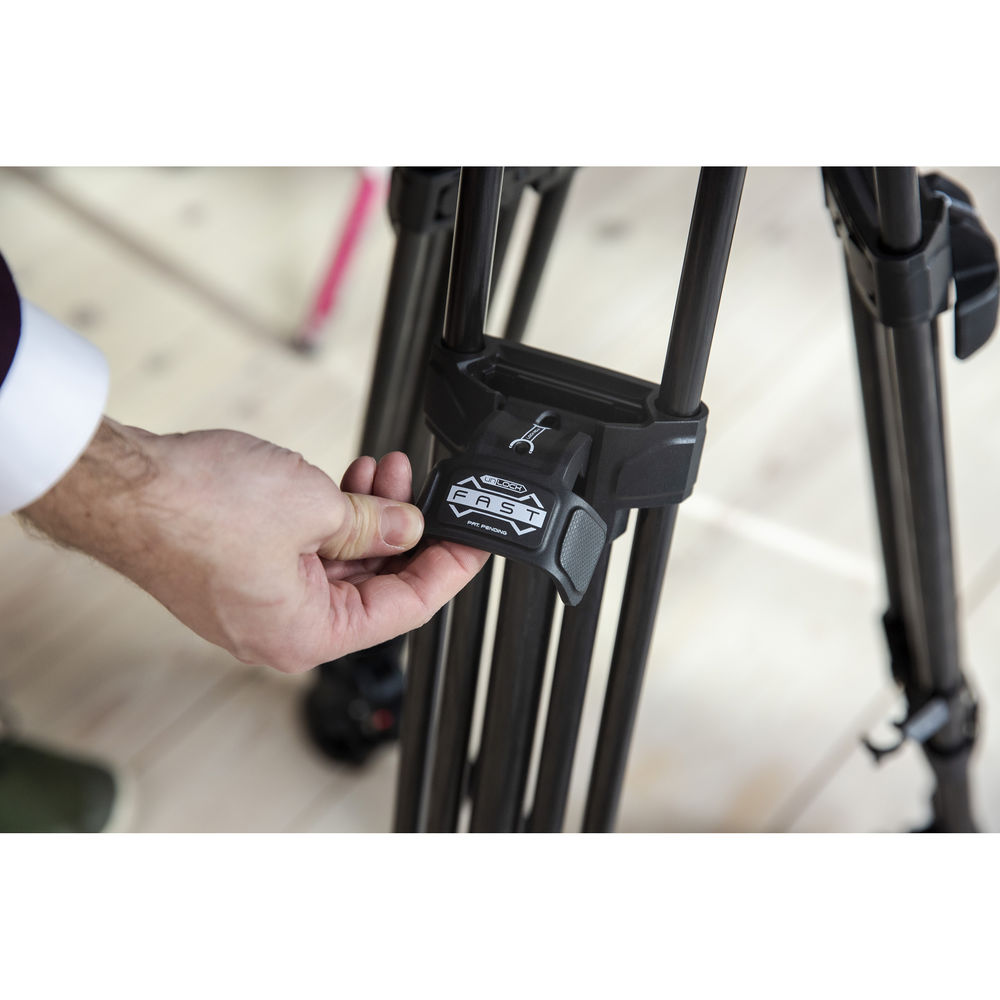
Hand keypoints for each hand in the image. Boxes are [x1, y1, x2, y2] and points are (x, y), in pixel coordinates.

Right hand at [20, 419, 488, 672]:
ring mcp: (258, 600)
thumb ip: (374, 525)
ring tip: (389, 469)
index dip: (446, 571)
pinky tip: (351, 479)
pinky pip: (306, 551)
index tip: (474, 543)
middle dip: (404, 533)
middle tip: (429, 494)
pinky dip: (332, 517)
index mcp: (305, 635)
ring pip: (340, 563)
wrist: (119, 484)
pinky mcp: (240, 570)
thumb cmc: (194, 508)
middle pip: (372, 586)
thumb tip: (407, 529)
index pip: (403, 610)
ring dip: (368, 516)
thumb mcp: (315, 508)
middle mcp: (281, 628)